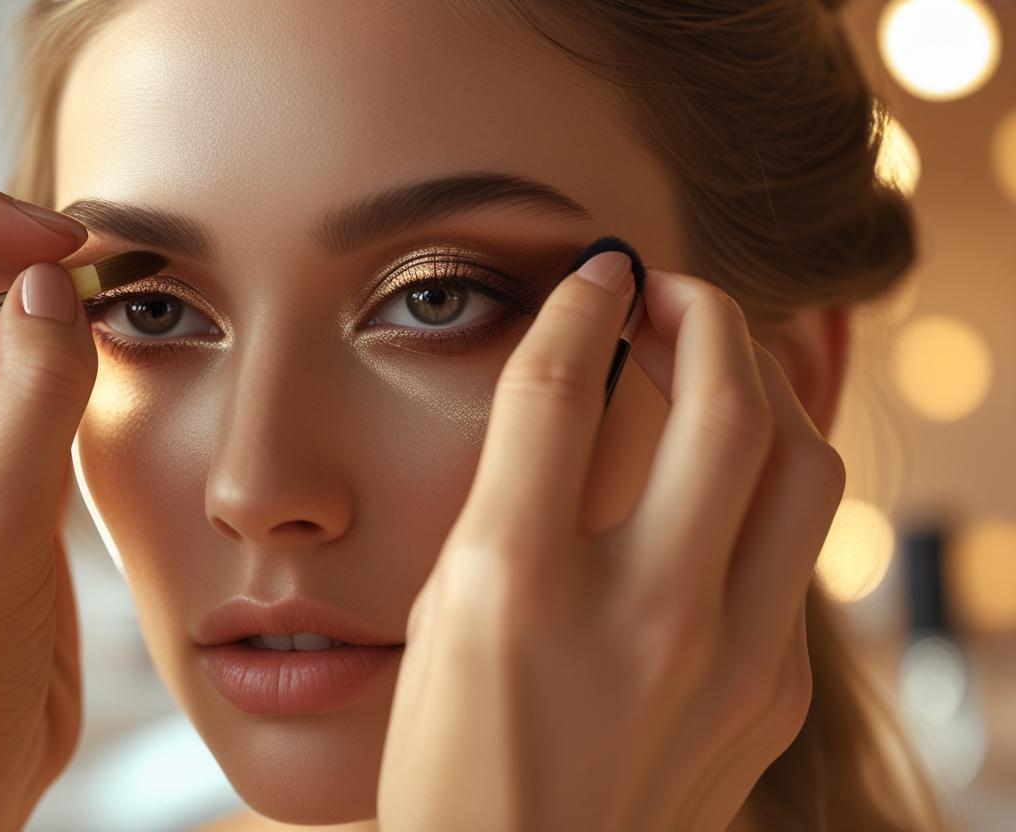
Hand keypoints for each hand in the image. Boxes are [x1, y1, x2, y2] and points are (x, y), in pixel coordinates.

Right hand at [377, 253, 843, 830]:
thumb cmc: (449, 771)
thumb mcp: (438, 622)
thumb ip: (507, 510)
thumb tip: (577, 410)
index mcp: (515, 586)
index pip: (562, 386)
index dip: (582, 302)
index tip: (595, 273)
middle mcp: (638, 613)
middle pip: (725, 401)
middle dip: (702, 311)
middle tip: (667, 293)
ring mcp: (728, 661)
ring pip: (801, 465)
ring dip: (761, 388)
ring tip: (714, 370)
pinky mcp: (771, 699)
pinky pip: (795, 556)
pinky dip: (762, 491)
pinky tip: (717, 490)